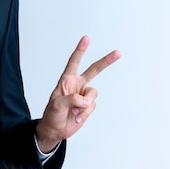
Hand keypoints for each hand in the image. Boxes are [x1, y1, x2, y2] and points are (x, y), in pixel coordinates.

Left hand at [36, 36, 120, 152]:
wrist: (56, 129)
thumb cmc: (52, 114)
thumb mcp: (56, 105)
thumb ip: (71, 99)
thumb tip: (85, 101)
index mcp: (66, 80)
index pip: (74, 62)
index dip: (80, 50)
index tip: (86, 38)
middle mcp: (77, 85)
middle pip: (94, 70)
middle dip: (106, 61)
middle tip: (118, 53)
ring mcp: (83, 95)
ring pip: (93, 94)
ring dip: (84, 106)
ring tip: (73, 112)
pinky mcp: (88, 105)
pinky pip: (92, 106)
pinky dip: (85, 113)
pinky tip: (77, 117)